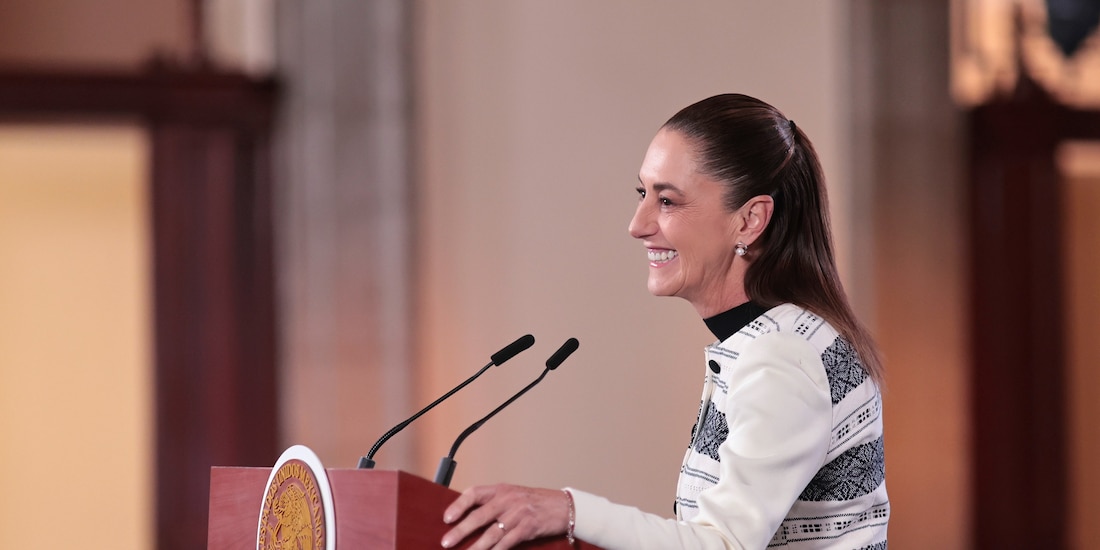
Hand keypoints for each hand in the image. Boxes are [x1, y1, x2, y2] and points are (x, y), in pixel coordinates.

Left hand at [441, 484, 568, 548]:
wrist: (563, 506)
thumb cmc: (536, 502)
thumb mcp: (514, 495)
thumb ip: (494, 503)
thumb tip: (470, 517)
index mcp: (501, 490)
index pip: (474, 493)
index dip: (458, 505)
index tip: (447, 518)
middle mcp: (508, 500)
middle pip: (479, 516)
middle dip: (460, 531)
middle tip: (446, 542)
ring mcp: (517, 514)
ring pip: (491, 533)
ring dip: (475, 547)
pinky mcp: (527, 528)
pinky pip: (507, 543)